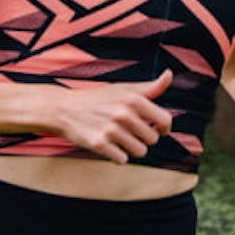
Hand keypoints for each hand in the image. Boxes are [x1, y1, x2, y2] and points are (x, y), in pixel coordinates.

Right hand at [50, 69, 174, 163]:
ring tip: (119, 138)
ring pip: (139, 152)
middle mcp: (123, 113)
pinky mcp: (99, 144)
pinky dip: (118, 156)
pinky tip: (109, 145)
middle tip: (130, 132)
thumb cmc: (99, 99)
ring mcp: (111, 130)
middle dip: (143, 138)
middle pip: (152, 139)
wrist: (65, 109)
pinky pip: (122, 160)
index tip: (159, 129)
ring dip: (131, 148)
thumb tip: (169, 74)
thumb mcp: (124, 89)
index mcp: (133, 99)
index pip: (165, 120)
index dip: (164, 128)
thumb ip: (149, 87)